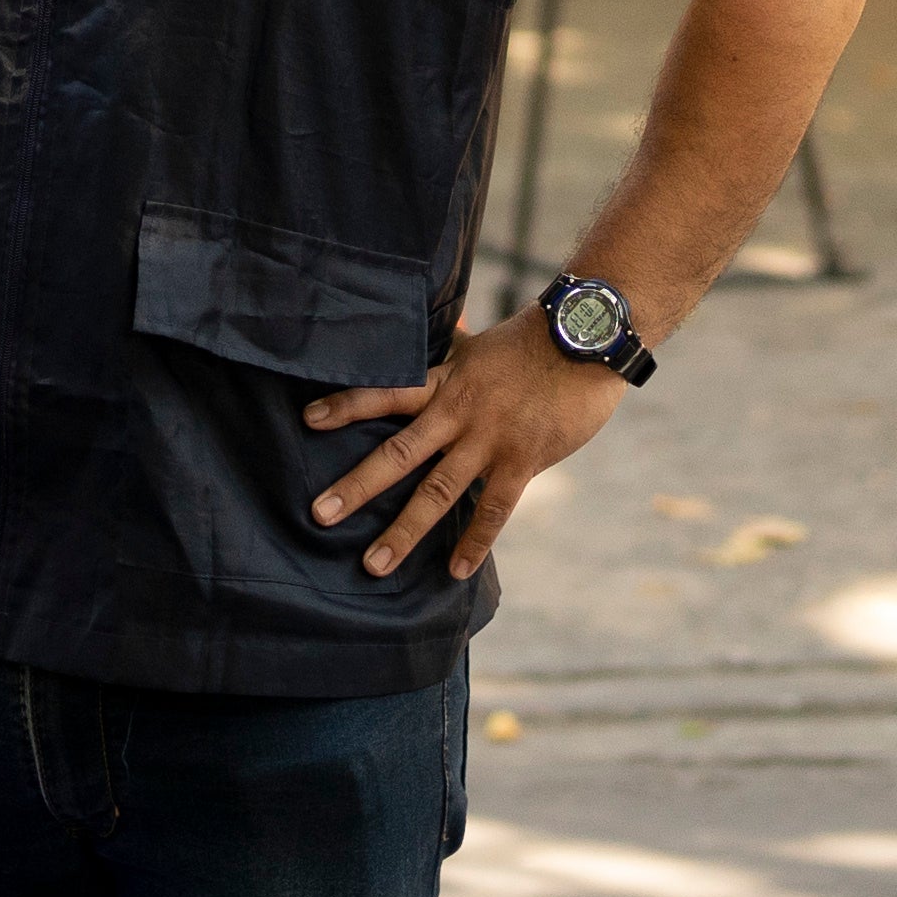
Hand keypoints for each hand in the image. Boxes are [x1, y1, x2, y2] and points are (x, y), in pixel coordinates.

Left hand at [302, 308, 628, 582]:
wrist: (588, 341)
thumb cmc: (534, 343)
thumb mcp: (482, 345)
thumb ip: (455, 348)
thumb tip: (441, 326)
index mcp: (446, 381)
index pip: (387, 392)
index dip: (347, 404)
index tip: (308, 419)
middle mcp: (459, 413)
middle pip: (399, 453)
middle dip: (357, 485)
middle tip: (319, 514)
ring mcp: (490, 439)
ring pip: (438, 491)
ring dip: (404, 531)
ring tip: (374, 565)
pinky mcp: (523, 460)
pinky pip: (494, 509)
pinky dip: (474, 542)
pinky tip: (454, 570)